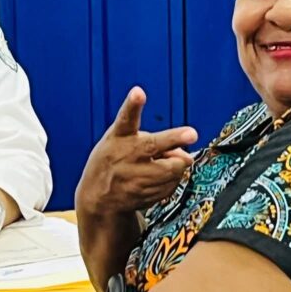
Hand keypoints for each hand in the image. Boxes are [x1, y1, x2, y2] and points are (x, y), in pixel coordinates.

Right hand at [76, 86, 197, 215]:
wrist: (99, 198)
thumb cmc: (112, 161)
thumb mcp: (118, 141)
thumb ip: (150, 138)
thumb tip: (184, 155)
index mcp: (119, 137)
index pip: (126, 118)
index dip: (133, 105)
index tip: (138, 93)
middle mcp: (127, 156)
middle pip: (153, 145)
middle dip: (174, 139)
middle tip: (191, 133)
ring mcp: (136, 177)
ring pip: (173, 167)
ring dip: (176, 163)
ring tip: (164, 162)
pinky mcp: (146, 194)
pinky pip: (172, 184)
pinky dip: (171, 179)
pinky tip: (157, 178)